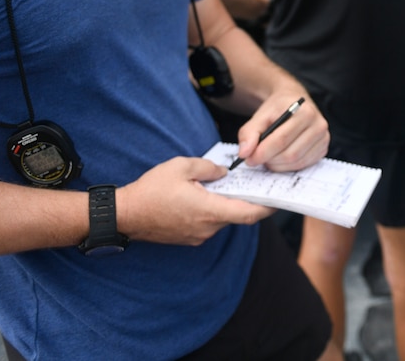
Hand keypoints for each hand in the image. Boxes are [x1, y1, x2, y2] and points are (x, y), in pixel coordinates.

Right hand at [117, 157, 276, 244]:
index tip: (280, 198)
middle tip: (257, 185)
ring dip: (229, 204)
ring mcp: (198, 236)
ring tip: (230, 186)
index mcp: (210, 211)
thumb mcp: (182, 166)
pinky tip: (209, 196)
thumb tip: (224, 173)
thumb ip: (209, 168)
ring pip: (223, 219)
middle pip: (238, 216)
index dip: (268, 207)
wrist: (124, 215)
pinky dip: (215, 210)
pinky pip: (210, 223)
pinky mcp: (189, 237)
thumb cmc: (151, 190)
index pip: (249, 213)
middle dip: (249, 201)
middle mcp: (208, 228)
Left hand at [236, 92, 329, 171]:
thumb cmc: (278, 108)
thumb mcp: (261, 115)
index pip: (281, 139)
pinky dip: (287, 166)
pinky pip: (303, 165)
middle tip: (256, 158)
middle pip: (290, 154)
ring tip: (267, 156)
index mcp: (304, 112)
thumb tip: (244, 153)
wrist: (294, 102)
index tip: (248, 159)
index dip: (262, 152)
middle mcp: (319, 125)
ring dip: (277, 164)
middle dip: (269, 160)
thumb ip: (249, 133)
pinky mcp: (323, 149)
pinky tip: (279, 157)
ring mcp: (323, 138)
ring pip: (296, 162)